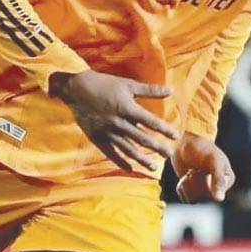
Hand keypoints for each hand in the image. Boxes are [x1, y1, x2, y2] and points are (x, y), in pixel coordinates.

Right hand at [52, 69, 177, 170]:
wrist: (76, 88)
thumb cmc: (104, 83)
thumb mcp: (127, 84)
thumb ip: (149, 90)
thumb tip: (171, 91)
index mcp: (127, 107)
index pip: (150, 121)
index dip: (163, 129)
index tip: (175, 136)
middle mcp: (118, 122)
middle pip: (141, 138)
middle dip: (156, 147)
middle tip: (169, 155)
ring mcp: (107, 131)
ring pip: (127, 148)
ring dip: (141, 158)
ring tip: (154, 167)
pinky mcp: (97, 137)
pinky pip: (110, 152)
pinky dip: (120, 161)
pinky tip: (130, 168)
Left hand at [172, 132, 234, 202]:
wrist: (183, 143)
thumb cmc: (201, 148)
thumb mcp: (213, 161)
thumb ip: (218, 179)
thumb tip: (220, 199)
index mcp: (228, 180)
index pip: (214, 195)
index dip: (203, 184)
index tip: (200, 170)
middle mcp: (218, 187)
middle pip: (204, 198)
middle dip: (194, 184)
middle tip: (193, 170)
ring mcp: (205, 189)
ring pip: (194, 200)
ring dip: (187, 186)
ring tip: (189, 173)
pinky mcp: (193, 190)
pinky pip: (186, 199)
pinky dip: (182, 189)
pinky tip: (184, 177)